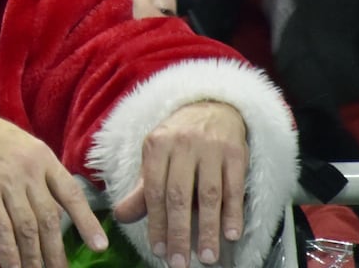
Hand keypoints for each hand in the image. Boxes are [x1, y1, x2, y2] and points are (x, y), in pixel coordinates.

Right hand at [0, 96, 106, 267]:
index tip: (99, 246)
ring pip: (27, 228)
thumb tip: (54, 207)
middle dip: (56, 251)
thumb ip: (38, 172)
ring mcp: (6, 181)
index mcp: (42, 156)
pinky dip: (9, 253)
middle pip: (49, 219)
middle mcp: (28, 169)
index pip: (71, 194)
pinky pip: (1, 229)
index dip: (87, 222)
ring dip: (34, 258)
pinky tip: (12, 267)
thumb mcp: (20, 144)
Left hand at [114, 101, 247, 267]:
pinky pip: (235, 189)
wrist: (213, 107)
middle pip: (179, 196)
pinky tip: (231, 234)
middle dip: (179, 232)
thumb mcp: (156, 156)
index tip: (159, 250)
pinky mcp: (236, 154)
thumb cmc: (179, 138)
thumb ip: (143, 190)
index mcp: (157, 146)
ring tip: (206, 256)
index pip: (154, 191)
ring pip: (209, 195)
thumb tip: (121, 217)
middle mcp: (183, 145)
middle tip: (179, 262)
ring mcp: (211, 149)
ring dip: (208, 229)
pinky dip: (233, 214)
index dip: (156, 223)